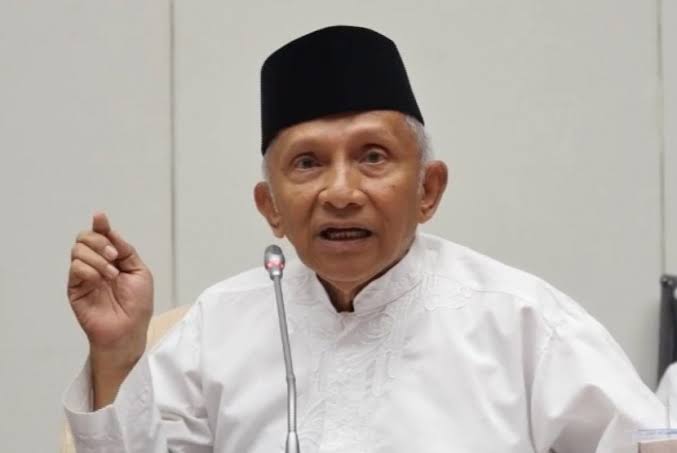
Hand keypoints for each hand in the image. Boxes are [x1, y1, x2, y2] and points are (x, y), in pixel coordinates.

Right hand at [68, 212, 153, 371]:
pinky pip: (75, 268)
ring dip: (98, 258)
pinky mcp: (74, 288)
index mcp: (112, 258)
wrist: (128, 330)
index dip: (100, 225)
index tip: (100, 217)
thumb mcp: (139, 271)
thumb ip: (126, 250)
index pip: (101, 235)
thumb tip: (111, 231)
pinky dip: (89, 269)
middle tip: (115, 257)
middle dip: (100, 242)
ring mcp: (83, 276)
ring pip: (78, 250)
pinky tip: (100, 280)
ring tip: (112, 274)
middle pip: (84, 237)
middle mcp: (95, 264)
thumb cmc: (137, 305)